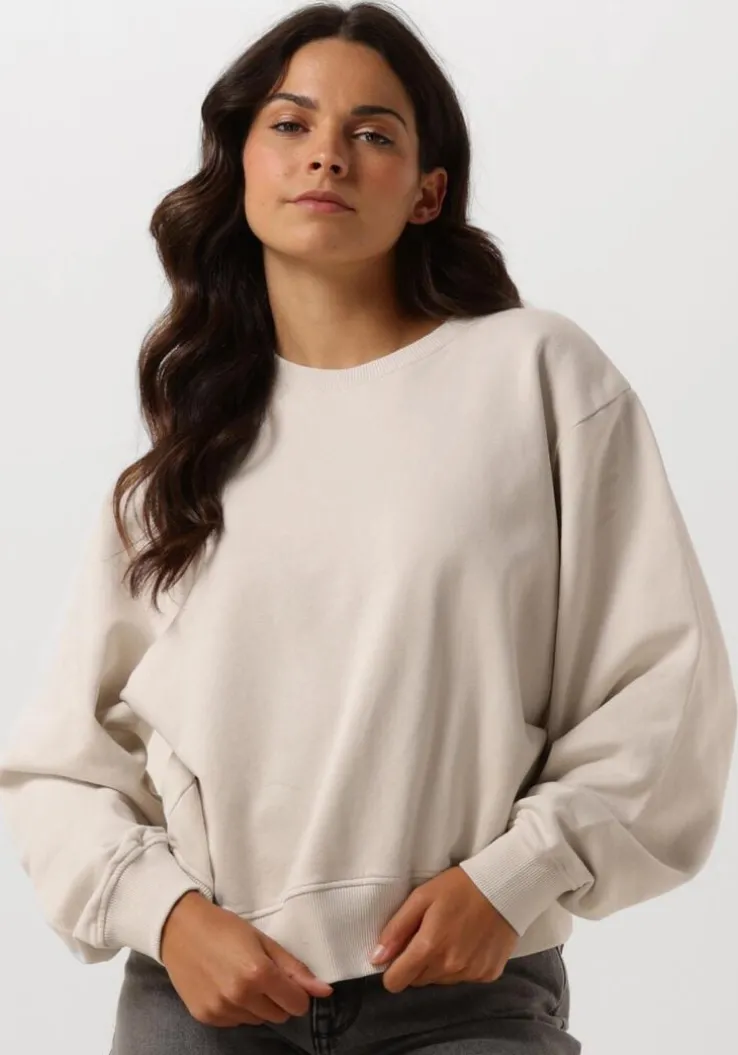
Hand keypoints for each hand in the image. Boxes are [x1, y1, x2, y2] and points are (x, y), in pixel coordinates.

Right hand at [160, 891, 333, 1025]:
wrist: (179, 929)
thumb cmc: (225, 928)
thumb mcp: (264, 941)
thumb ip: (295, 969)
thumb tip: (325, 991)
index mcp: (258, 974)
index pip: (297, 1004)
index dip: (297, 992)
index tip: (288, 979)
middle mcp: (240, 996)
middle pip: (279, 1015)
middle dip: (278, 998)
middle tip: (263, 975)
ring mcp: (221, 1009)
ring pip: (258, 1020)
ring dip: (258, 1005)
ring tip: (242, 978)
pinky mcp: (206, 1017)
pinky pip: (236, 1022)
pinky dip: (238, 1009)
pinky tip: (226, 986)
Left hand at [369, 866, 518, 992]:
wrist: (505, 886)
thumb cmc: (459, 887)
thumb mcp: (421, 897)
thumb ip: (396, 929)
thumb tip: (376, 958)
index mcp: (429, 948)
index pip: (396, 982)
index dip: (392, 970)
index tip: (398, 953)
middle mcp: (450, 968)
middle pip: (418, 980)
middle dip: (417, 962)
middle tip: (429, 934)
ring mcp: (471, 973)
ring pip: (440, 980)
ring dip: (439, 964)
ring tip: (450, 934)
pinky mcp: (488, 974)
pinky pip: (463, 977)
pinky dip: (462, 965)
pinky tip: (469, 941)